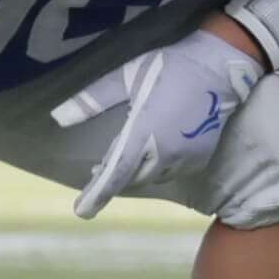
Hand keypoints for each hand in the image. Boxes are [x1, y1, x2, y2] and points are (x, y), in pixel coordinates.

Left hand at [51, 27, 264, 219]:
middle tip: (95, 169)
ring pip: (150, 176)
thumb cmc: (170, 67)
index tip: (81, 211)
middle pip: (130, 177)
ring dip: (133, 171)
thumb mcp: (127, 76)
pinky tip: (151, 153)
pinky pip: (170, 172)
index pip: (115, 172)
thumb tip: (58, 117)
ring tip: (120, 159)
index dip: (96, 194)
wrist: (220, 68)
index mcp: (144, 131)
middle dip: (111, 177)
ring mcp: (185, 157)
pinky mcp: (199, 158)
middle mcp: (165, 151)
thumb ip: (92, 99)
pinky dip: (155, 167)